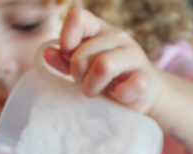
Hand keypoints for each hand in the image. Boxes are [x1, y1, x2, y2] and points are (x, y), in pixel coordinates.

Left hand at [43, 7, 164, 114]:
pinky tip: (118, 97)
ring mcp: (134, 55)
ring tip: (93, 93)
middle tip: (82, 85)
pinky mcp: (146, 77)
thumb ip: (65, 61)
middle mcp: (118, 37)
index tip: (67, 56)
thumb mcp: (84, 69)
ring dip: (93, 85)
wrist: (142, 95)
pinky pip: (130, 84)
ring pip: (104, 65)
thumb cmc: (108, 80)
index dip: (66, 38)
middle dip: (77, 73)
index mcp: (99, 30)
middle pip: (85, 50)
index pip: (78, 17)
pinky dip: (119, 95)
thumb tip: (46, 52)